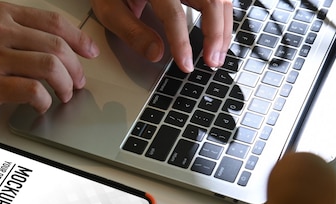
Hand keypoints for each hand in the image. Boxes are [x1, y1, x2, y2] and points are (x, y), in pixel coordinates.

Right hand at [0, 1, 98, 112]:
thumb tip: (41, 47)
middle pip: (58, 46)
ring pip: (50, 67)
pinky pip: (32, 91)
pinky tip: (41, 105)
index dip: (78, 39)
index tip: (88, 52)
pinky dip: (44, 100)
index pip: (54, 22)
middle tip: (78, 82)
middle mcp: (0, 31)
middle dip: (76, 68)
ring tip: (64, 96)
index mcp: (0, 13)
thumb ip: (9, 30)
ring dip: (65, 84)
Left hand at [90, 0, 231, 71]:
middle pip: (210, 2)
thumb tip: (156, 54)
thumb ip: (132, 31)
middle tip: (213, 62)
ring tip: (218, 54)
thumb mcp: (111, 9)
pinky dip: (223, 17)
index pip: (174, 15)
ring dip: (224, 28)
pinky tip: (220, 35)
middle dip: (216, 36)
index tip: (186, 65)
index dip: (182, 43)